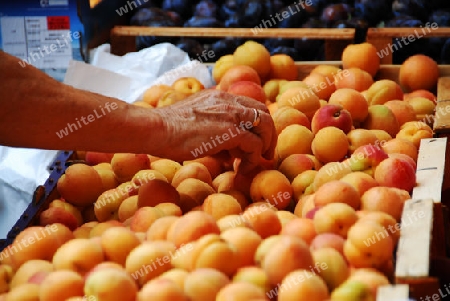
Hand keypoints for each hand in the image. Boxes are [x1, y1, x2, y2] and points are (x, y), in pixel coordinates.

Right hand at [152, 89, 276, 173]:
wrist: (157, 129)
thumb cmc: (169, 130)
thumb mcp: (196, 123)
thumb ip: (215, 132)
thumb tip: (229, 154)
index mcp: (221, 96)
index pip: (251, 106)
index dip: (258, 125)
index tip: (256, 143)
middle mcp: (229, 101)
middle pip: (264, 114)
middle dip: (268, 136)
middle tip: (264, 155)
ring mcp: (232, 114)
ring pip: (265, 127)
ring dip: (263, 148)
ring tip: (252, 164)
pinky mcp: (230, 131)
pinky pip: (254, 145)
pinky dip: (252, 159)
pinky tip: (241, 169)